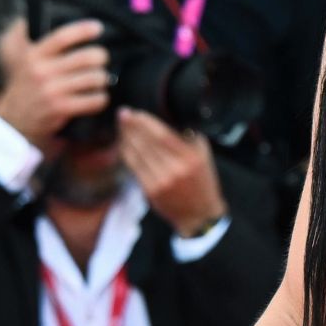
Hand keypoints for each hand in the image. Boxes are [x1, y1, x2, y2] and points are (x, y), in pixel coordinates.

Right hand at [0, 18, 109, 150]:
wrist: (13, 122)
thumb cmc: (26, 88)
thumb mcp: (25, 62)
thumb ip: (42, 45)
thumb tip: (55, 15)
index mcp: (33, 55)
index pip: (62, 36)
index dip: (83, 30)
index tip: (98, 27)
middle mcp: (41, 71)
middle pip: (87, 57)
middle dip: (101, 58)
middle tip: (102, 60)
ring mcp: (51, 90)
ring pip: (95, 78)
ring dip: (103, 80)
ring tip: (99, 81)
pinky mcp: (61, 108)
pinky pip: (95, 99)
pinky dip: (101, 99)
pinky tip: (96, 98)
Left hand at [117, 108, 227, 236]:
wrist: (199, 213)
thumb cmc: (201, 180)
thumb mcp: (203, 155)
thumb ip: (188, 137)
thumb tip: (166, 117)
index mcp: (191, 158)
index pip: (163, 135)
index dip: (146, 122)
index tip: (136, 112)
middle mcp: (176, 170)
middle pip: (147, 143)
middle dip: (131, 127)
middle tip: (123, 114)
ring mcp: (161, 182)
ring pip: (137, 154)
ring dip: (126, 138)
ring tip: (121, 126)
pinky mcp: (150, 191)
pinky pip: (133, 168)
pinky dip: (126, 154)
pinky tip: (123, 144)